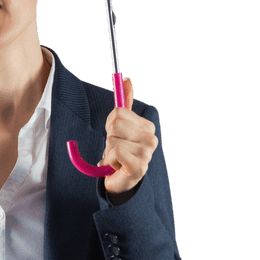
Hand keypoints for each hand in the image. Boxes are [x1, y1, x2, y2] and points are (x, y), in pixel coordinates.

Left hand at [98, 77, 158, 195]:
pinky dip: (110, 161)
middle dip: (109, 138)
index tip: (115, 135)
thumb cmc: (121, 152)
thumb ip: (125, 103)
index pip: (118, 113)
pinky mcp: (139, 167)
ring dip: (108, 152)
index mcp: (147, 127)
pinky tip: (117, 166)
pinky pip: (115, 153)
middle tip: (115, 148)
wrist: (120, 180)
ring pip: (112, 141)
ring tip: (117, 159)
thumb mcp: (121, 126)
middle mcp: (151, 139)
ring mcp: (147, 154)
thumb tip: (127, 79)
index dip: (110, 124)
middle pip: (115, 125)